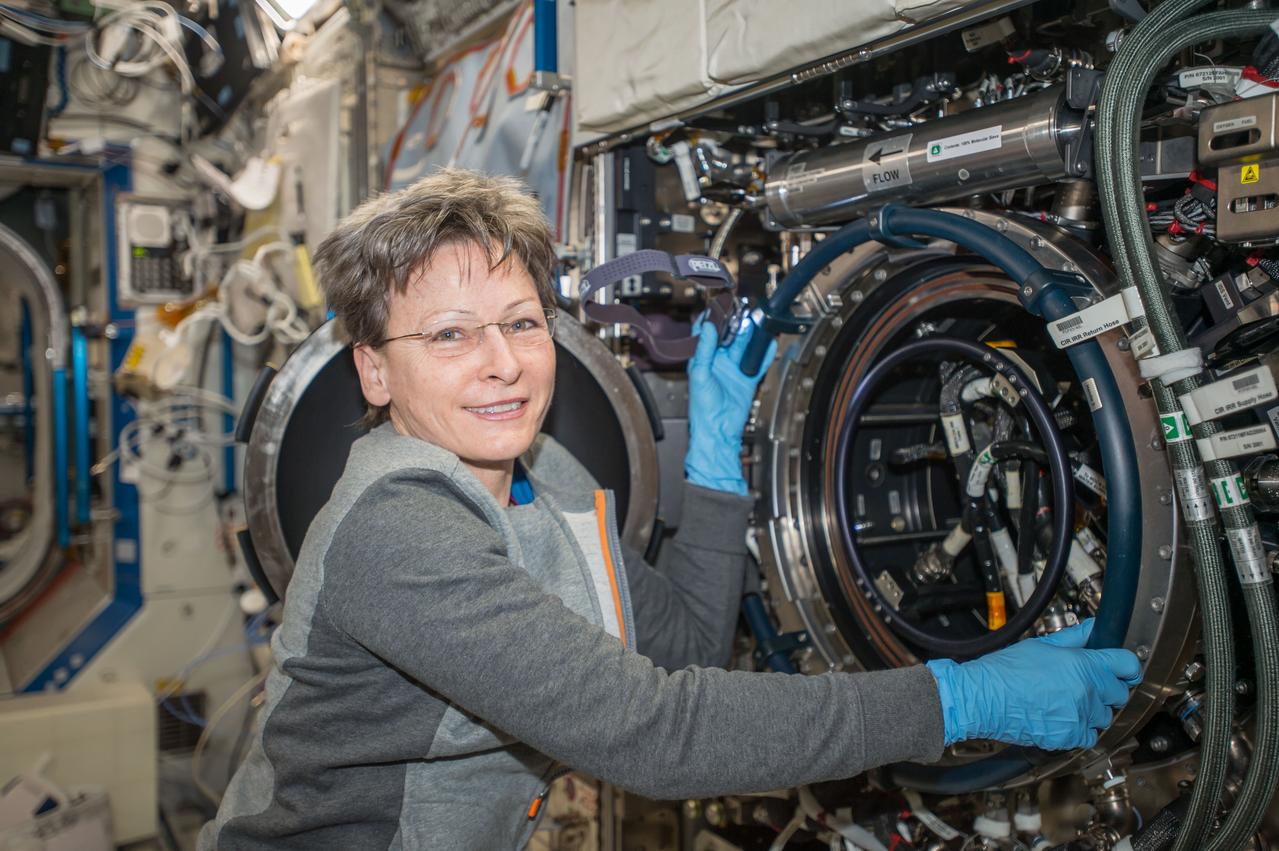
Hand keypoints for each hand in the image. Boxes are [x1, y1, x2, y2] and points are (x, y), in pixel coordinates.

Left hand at [685, 317, 776, 494]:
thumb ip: (704, 350)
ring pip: (745, 347)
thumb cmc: (702, 408)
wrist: (718, 429)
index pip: (707, 333)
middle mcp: (719, 362)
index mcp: (703, 359)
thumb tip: (706, 328)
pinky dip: (764, 353)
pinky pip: (758, 363)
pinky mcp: (747, 379)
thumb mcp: (700, 374)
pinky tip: (768, 343)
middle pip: (730, 337)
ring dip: (751, 336)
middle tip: (744, 312)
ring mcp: (734, 369)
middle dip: (737, 323)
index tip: (719, 306)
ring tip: (757, 323)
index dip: (713, 319)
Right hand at [925, 619, 1141, 749]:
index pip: (1128, 664)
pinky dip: (1081, 728)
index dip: (1125, 664)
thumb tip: (1093, 628)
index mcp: (1083, 666)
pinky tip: (1063, 716)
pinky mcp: (1069, 737)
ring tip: (1070, 700)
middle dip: (1108, 687)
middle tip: (1087, 682)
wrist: (981, 699)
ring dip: (1094, 709)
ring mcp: (1079, 716)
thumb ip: (1074, 638)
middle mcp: (1087, 692)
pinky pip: (1089, 735)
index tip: (1121, 666)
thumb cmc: (1003, 671)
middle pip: (1120, 692)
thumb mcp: (1041, 645)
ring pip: (1105, 715)